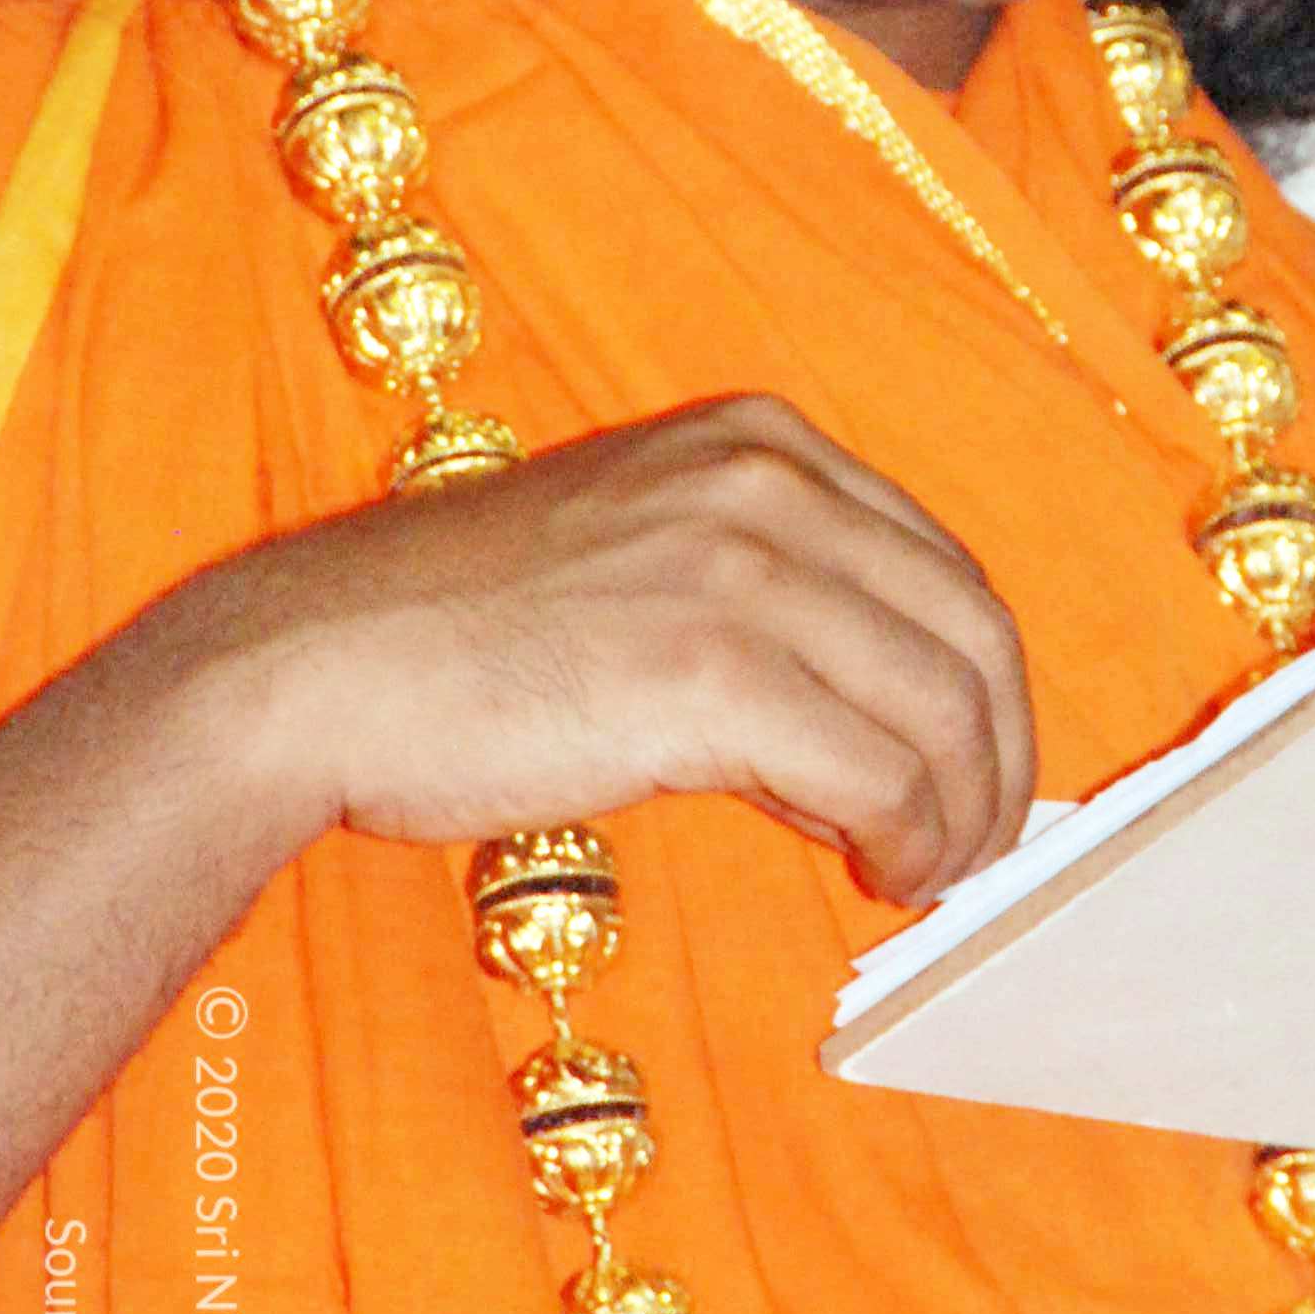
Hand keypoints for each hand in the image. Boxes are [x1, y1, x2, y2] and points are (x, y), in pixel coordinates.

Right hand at [137, 396, 1034, 906]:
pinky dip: (908, 836)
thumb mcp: (637, 552)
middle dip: (997, 753)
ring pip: (943, 709)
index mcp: (758, 442)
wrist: (317, 663)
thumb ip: (760, 597)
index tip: (971, 763)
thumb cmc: (458, 635)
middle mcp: (766, 482)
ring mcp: (742, 569)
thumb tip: (872, 728)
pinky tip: (881, 871)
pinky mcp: (711, 671)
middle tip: (978, 840)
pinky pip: (880, 773)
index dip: (978, 682)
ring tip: (924, 870)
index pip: (943, 565)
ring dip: (961, 811)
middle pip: (970, 630)